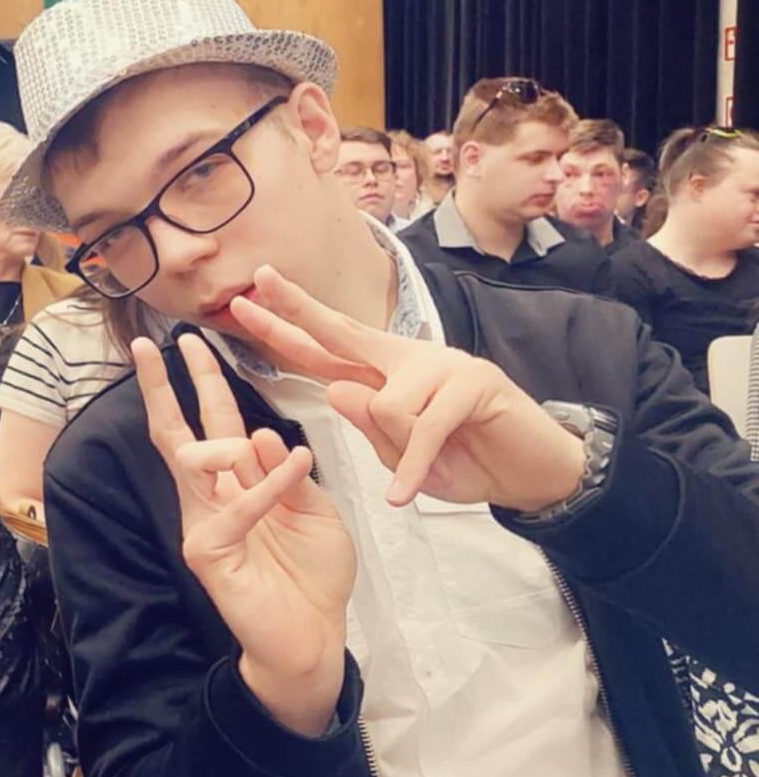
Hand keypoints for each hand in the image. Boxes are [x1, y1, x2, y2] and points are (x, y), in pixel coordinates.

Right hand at [137, 334, 352, 735]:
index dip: (201, 383)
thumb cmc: (312, 577)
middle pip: (181, 431)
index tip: (191, 342)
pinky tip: (294, 460)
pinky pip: (238, 508)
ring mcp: (204, 524)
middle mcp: (210, 499)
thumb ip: (289, 475)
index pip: (210, 424)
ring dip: (211, 423)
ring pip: (191, 459)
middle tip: (162, 340)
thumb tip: (259, 434)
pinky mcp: (210, 553)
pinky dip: (269, 483)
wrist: (312, 640)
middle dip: (170, 384)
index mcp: (234, 485)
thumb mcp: (315, 512)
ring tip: (224, 401)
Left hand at [229, 265, 586, 511]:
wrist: (531, 474)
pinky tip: (403, 496)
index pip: (326, 345)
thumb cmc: (462, 461)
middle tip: (258, 280)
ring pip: (384, 406)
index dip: (287, 324)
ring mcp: (442, 363)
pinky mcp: (473, 384)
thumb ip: (367, 426)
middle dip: (296, 307)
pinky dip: (411, 469)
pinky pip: (422, 430)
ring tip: (425, 466)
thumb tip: (334, 387)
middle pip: (341, 329)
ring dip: (398, 450)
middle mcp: (408, 356)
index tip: (247, 297)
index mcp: (386, 370)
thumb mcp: (399, 455)